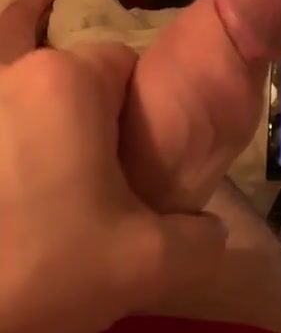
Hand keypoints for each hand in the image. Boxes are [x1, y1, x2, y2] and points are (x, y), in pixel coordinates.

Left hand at [0, 0, 280, 332]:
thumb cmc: (44, 274)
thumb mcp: (150, 265)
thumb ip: (202, 238)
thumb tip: (209, 230)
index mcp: (66, 83)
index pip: (124, 61)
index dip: (142, 105)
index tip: (140, 156)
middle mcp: (7, 75)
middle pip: (57, 59)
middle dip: (80, 93)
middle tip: (94, 151)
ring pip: (8, 75)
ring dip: (27, 99)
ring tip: (60, 164)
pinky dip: (8, 130)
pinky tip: (21, 183)